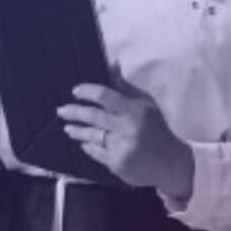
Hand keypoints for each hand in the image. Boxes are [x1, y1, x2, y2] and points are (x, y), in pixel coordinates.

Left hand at [57, 66, 192, 201]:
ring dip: (77, 130)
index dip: (88, 91)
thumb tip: (111, 66)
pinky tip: (84, 143)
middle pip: (93, 116)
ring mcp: (120, 147)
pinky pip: (95, 151)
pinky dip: (88, 146)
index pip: (106, 96)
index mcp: (136, 110)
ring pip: (91, 135)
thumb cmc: (157, 129)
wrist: (170, 162)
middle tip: (61, 110)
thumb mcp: (147, 106)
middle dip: (74, 112)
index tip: (75, 91)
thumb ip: (127, 88)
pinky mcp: (115, 163)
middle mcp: (127, 128)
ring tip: (68, 128)